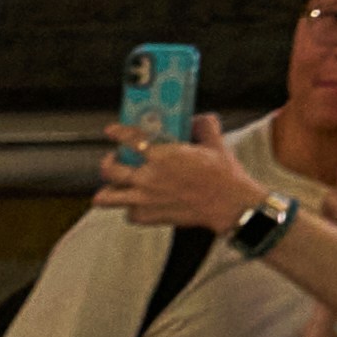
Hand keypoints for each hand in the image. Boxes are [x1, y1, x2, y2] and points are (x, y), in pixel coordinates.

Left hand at [99, 130, 266, 231]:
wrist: (229, 204)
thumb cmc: (223, 175)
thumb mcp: (215, 142)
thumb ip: (204, 125)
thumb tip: (196, 120)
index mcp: (163, 156)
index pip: (130, 140)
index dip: (117, 133)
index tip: (111, 131)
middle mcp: (149, 178)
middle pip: (109, 170)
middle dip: (107, 163)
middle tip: (114, 160)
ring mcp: (146, 199)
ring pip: (108, 197)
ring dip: (108, 190)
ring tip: (114, 185)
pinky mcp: (150, 217)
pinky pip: (129, 214)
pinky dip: (131, 209)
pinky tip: (138, 203)